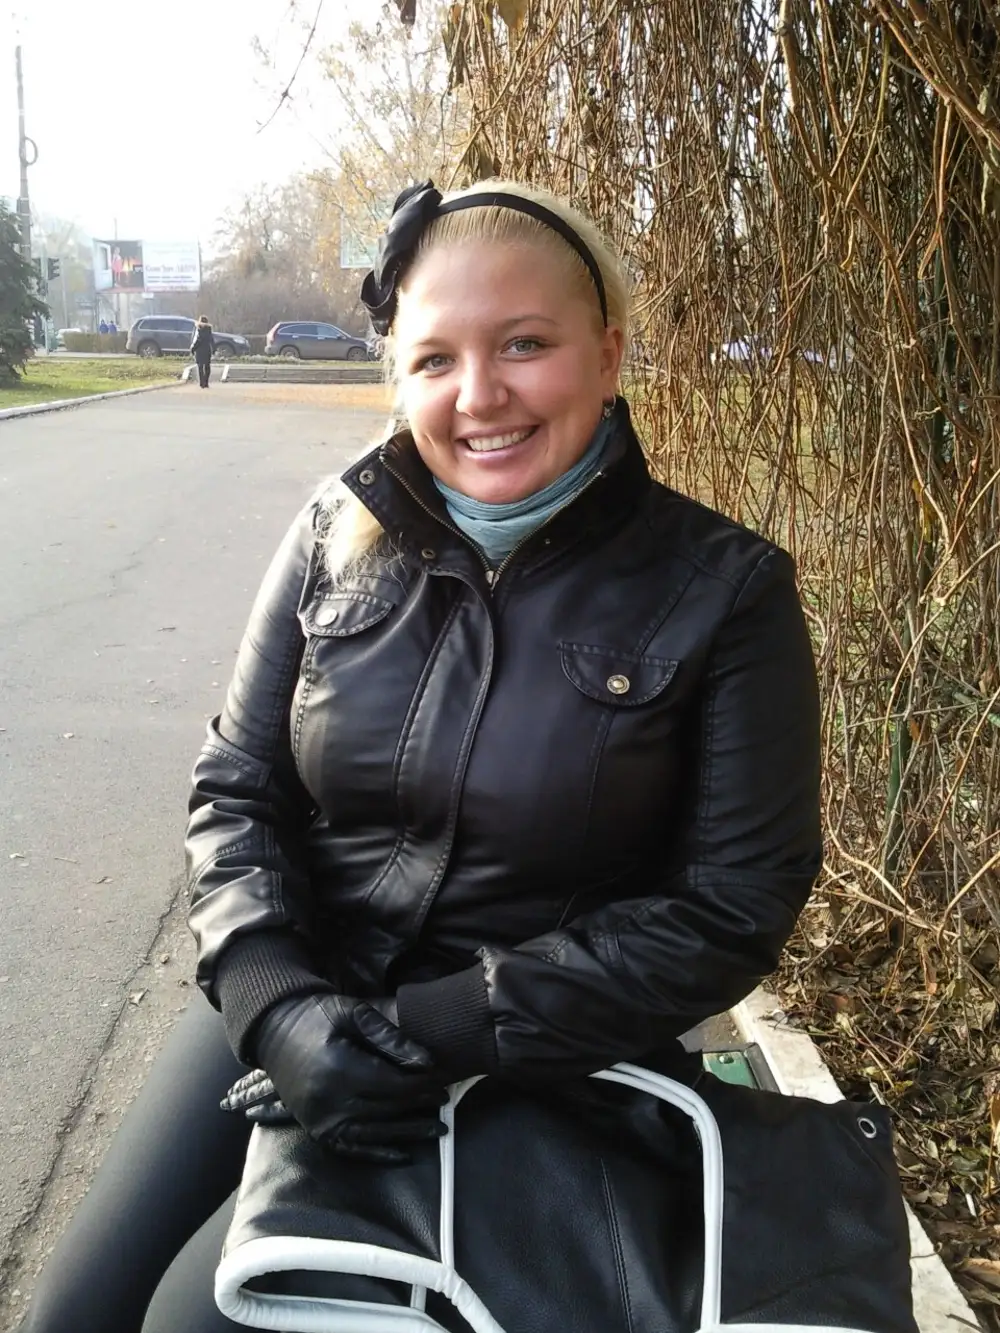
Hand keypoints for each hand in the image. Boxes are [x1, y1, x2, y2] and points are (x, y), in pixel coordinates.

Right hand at [250, 993, 447, 1162]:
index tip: (443, 1080)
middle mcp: (328, 1101)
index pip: (393, 1084)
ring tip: (438, 1130)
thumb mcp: (355, 1013)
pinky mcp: (315, 1130)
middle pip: (387, 1109)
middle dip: (419, 1106)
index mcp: (338, 1068)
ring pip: (375, 1133)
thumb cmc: (318, 1014)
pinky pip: (352, 1149)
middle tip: (446, 1102)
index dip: (421, 1084)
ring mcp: (320, 1121)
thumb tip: (428, 1062)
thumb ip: (391, 1037)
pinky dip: (379, 1153)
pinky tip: (404, 1154)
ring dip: (409, 1133)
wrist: (274, 1030)